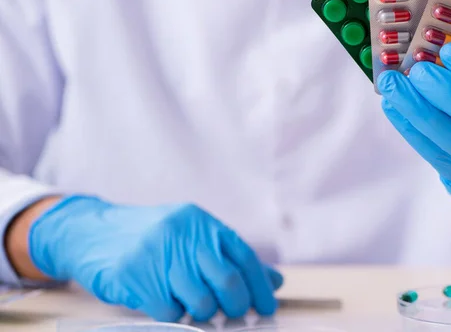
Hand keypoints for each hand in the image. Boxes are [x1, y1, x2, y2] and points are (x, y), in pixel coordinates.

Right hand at [28, 196, 282, 321]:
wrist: (90, 232)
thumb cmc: (150, 239)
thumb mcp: (189, 238)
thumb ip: (230, 257)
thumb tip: (274, 281)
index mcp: (199, 221)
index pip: (243, 256)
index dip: (259, 286)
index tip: (267, 308)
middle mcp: (181, 233)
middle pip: (227, 280)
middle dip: (236, 305)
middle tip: (234, 315)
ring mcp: (156, 253)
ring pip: (200, 301)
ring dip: (203, 313)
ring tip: (194, 306)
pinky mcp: (133, 275)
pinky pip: (168, 311)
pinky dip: (173, 315)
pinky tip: (166, 303)